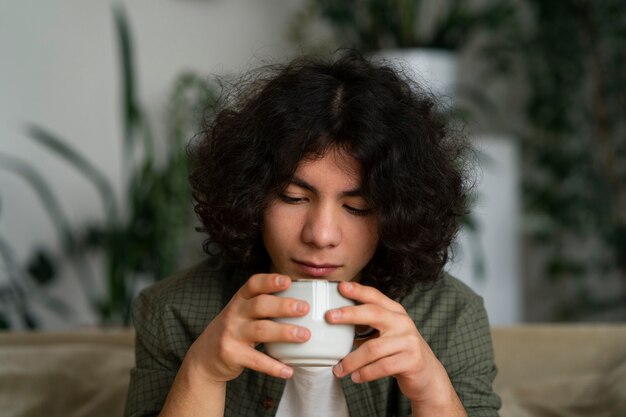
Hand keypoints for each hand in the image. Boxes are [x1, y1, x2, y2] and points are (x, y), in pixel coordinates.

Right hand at [184, 274, 309, 384]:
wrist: (205, 357)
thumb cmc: (234, 330)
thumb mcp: (242, 312)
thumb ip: (264, 305)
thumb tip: (302, 302)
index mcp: (240, 300)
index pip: (253, 284)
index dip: (270, 281)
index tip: (288, 281)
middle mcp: (234, 313)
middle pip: (260, 305)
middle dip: (284, 306)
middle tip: (304, 308)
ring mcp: (231, 334)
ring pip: (261, 330)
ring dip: (284, 332)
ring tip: (304, 335)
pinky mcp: (231, 354)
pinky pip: (256, 360)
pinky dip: (273, 366)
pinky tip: (288, 370)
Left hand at [327, 281, 463, 411]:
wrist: (428, 375)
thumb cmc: (400, 351)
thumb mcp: (387, 333)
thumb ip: (368, 324)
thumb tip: (336, 320)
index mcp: (395, 312)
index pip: (375, 297)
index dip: (358, 290)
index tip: (341, 286)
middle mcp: (403, 323)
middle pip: (374, 313)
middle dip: (349, 314)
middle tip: (329, 317)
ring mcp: (409, 341)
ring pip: (373, 348)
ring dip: (352, 360)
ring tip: (339, 369)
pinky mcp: (412, 361)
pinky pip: (382, 367)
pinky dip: (365, 373)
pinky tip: (356, 377)